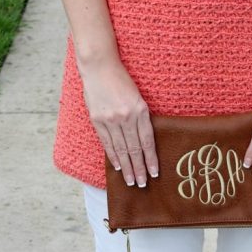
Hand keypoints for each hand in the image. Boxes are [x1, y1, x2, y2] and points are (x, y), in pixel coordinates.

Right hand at [79, 54, 157, 186]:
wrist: (99, 67)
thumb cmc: (120, 80)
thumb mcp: (137, 96)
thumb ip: (140, 116)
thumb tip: (144, 140)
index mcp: (140, 110)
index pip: (147, 141)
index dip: (151, 158)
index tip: (154, 173)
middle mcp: (126, 117)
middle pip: (134, 149)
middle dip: (139, 168)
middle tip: (142, 184)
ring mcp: (110, 119)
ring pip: (121, 149)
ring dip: (127, 168)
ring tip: (131, 181)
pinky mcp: (97, 120)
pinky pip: (107, 143)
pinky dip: (113, 156)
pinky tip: (118, 167)